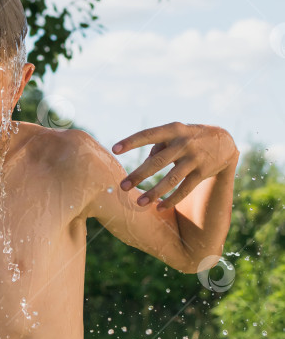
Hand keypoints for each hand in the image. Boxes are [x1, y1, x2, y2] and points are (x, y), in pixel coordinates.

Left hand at [112, 122, 238, 210]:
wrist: (224, 141)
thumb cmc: (188, 137)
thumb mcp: (174, 133)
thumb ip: (157, 146)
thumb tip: (144, 162)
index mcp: (173, 130)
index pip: (148, 134)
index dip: (131, 142)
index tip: (115, 150)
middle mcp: (183, 143)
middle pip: (157, 161)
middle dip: (139, 175)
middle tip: (122, 186)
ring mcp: (194, 158)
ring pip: (171, 179)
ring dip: (154, 192)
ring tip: (139, 203)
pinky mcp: (203, 172)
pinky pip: (185, 189)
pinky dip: (172, 199)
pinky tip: (159, 208)